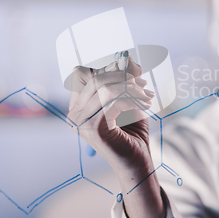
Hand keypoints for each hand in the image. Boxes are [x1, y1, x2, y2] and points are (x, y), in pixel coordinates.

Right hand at [67, 55, 167, 217]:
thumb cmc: (132, 131)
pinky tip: (143, 108)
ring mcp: (80, 122)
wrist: (138, 161)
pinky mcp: (92, 128)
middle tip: (143, 86)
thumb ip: (125, 77)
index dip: (106, 68)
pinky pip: (112, 100)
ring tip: (146, 98)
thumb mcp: (129, 97)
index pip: (82, 73)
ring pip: (104, 87)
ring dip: (130, 89)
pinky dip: (131, 100)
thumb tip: (125, 56)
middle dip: (122, 77)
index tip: (131, 75)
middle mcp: (73, 113)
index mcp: (77, 105)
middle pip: (94, 78)